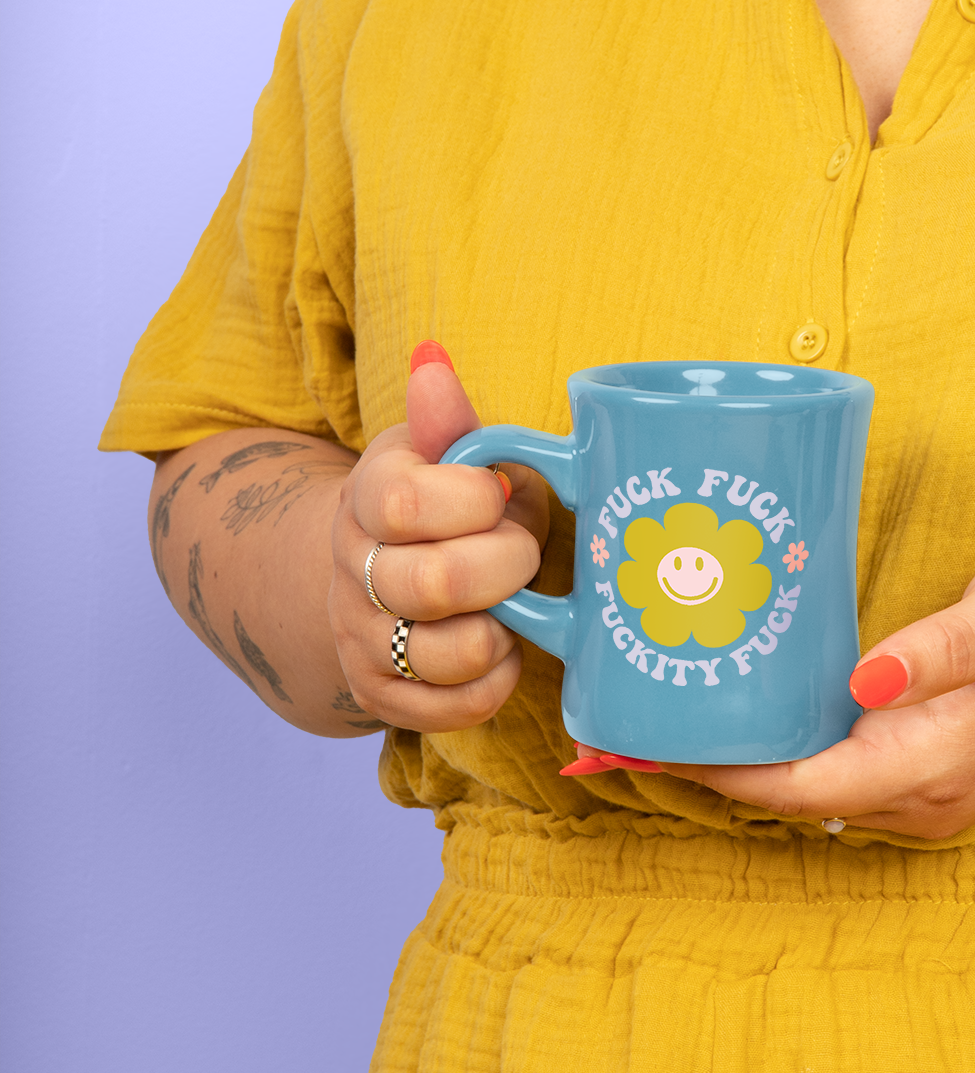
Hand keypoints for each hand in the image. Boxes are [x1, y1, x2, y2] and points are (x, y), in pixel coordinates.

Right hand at [328, 344, 547, 728]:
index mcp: (366, 500)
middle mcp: (352, 573)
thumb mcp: (440, 454)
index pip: (407, 502)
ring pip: (447, 654)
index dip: (472, 502)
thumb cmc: (441, 505)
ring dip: (503, 631)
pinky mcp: (384, 699)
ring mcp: (362, 640)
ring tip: (512, 607)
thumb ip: (446, 420)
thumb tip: (433, 363)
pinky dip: (496, 681)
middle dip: (506, 567)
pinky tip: (500, 650)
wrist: (375, 577)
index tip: (496, 495)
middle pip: (434, 583)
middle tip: (523, 556)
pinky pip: (456, 709)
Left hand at [642, 542, 974, 839]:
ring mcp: (928, 800)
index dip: (713, 772)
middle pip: (788, 800)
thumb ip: (943, 646)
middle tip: (616, 727)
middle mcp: (923, 800)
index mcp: (933, 762)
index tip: (636, 747)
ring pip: (809, 795)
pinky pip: (836, 779)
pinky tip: (739, 719)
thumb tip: (865, 680)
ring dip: (738, 765)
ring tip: (657, 720)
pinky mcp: (929, 781)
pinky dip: (781, 756)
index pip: (796, 786)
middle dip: (706, 769)